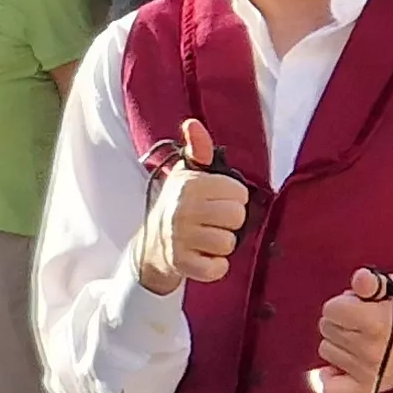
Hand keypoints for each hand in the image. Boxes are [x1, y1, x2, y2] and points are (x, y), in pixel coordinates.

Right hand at [134, 118, 250, 295]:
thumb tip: (193, 124)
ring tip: (206, 238)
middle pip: (237, 218)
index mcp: (190, 185)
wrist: (152, 245)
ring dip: (221, 244)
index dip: (233, 198)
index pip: (240, 193)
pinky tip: (205, 257)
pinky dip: (215, 267)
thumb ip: (197, 149)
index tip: (217, 201)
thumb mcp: (186, 173)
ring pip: (228, 243)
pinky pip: (217, 269)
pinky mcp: (181, 263)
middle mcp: (183, 210)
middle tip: (213, 222)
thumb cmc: (178, 205)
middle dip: (229, 222)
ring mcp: (180, 238)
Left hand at [311, 269, 392, 392]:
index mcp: (375, 323)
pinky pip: (328, 387)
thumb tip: (359, 277)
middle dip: (341, 321)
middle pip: (326, 328)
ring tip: (361, 340)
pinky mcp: (364, 388)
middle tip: (362, 323)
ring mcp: (366, 371)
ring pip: (325, 349)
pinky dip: (328, 376)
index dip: (344, 303)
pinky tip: (338, 367)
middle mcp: (369, 349)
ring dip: (338, 343)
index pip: (331, 308)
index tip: (358, 306)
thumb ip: (371, 282)